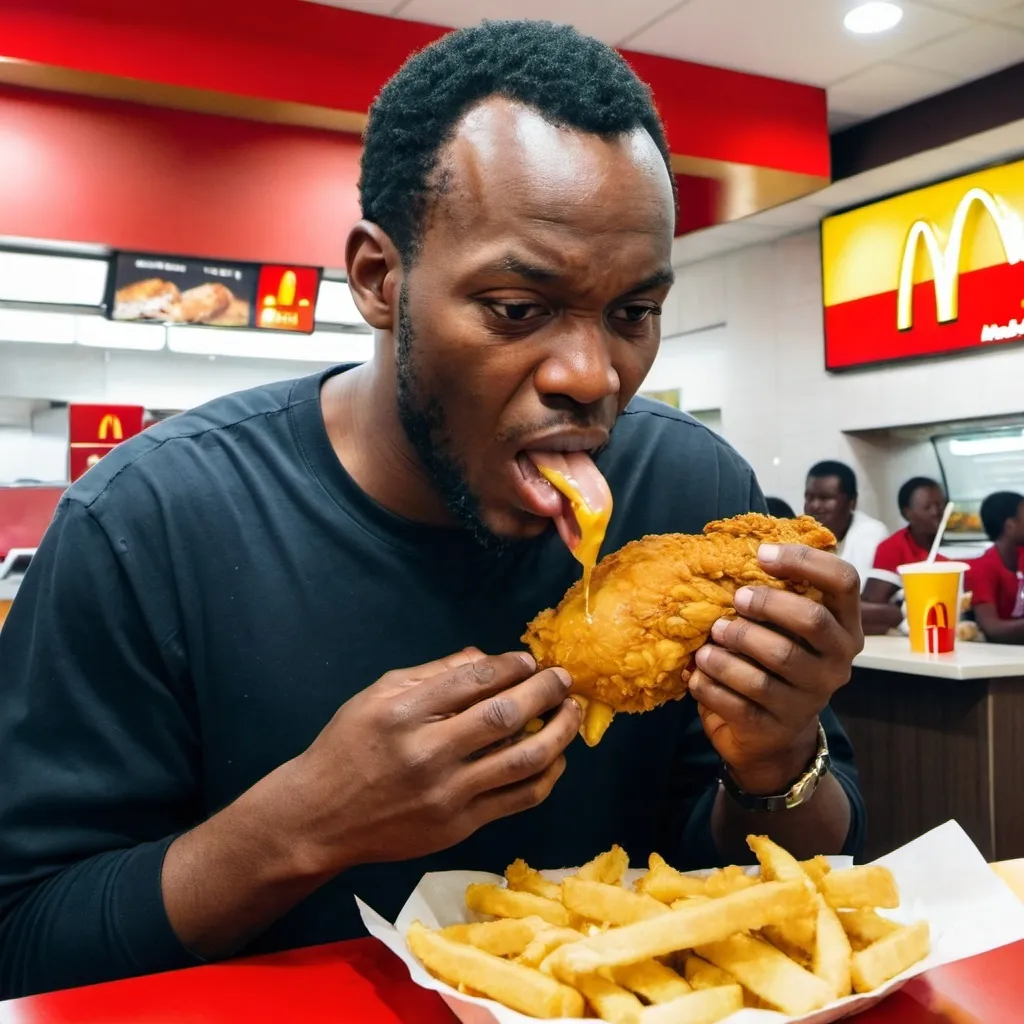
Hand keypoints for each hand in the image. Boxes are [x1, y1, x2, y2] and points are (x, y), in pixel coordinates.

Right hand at [287, 648, 580, 872]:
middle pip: (505, 716)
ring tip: (572, 713)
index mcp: (404, 712)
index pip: (474, 680)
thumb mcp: (378, 695)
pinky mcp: (459, 826)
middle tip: (563, 678)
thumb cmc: (349, 746)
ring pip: (522, 760)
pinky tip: (556, 756)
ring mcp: (447, 794)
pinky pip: (518, 799)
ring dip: (558, 732)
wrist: (320, 818)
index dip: (511, 666)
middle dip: (545, 691)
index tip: (530, 661)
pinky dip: (546, 775)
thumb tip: (487, 658)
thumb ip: (433, 673)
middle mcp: (427, 752)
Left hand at [688, 544, 862, 795]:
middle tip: (736, 598)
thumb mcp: (784, 632)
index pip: (844, 582)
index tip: (762, 555)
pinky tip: (696, 673)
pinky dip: (711, 683)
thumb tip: (737, 548)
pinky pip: (739, 700)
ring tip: (709, 640)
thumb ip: (775, 597)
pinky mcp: (776, 727)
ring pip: (774, 660)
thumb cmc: (772, 667)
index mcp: (843, 629)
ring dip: (733, 645)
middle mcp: (836, 664)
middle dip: (767, 603)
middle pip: (812, 620)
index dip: (805, 562)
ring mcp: (810, 699)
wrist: (770, 739)